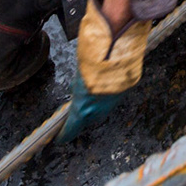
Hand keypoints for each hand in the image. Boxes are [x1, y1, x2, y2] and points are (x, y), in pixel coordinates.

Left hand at [58, 0, 150, 141]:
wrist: (118, 47)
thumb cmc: (93, 58)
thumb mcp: (79, 73)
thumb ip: (78, 86)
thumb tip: (79, 89)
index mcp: (83, 107)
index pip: (71, 128)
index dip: (64, 134)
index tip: (58, 138)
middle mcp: (99, 109)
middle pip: (88, 118)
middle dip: (82, 114)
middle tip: (77, 106)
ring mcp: (114, 100)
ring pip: (102, 107)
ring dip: (96, 102)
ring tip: (92, 88)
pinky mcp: (126, 90)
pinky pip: (113, 96)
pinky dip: (108, 92)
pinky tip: (106, 82)